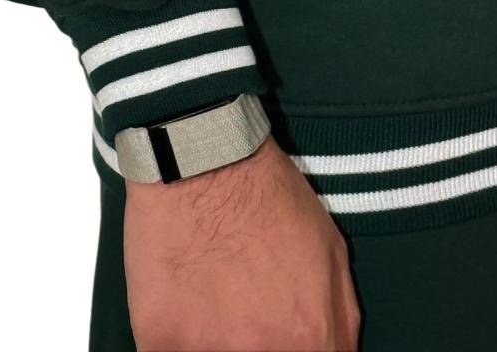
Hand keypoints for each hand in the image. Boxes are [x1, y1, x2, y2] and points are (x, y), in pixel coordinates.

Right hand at [123, 134, 360, 350]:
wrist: (205, 162)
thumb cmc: (267, 197)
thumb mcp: (331, 251)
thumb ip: (338, 319)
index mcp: (310, 340)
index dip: (294, 349)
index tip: (279, 339)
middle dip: (255, 346)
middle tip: (242, 314)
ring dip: (213, 343)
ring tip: (211, 300)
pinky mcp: (158, 343)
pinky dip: (176, 336)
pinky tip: (182, 297)